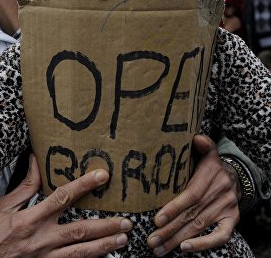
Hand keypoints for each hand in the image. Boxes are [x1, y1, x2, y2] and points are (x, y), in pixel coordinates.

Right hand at [0, 154, 131, 257]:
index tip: (102, 176)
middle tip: (126, 221)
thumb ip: (25, 184)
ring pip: (79, 253)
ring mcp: (44, 257)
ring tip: (122, 240)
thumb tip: (36, 161)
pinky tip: (100, 256)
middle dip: (106, 225)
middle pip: (79, 230)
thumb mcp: (2, 206)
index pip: (64, 197)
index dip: (84, 185)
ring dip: (103, 246)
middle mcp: (41, 239)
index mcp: (31, 219)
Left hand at [147, 135, 239, 255]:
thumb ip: (203, 144)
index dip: (174, 208)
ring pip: (200, 227)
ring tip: (159, 249)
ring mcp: (226, 208)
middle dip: (170, 229)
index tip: (157, 220)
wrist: (234, 176)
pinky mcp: (232, 220)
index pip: (190, 195)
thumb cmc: (210, 165)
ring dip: (178, 239)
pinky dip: (204, 244)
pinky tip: (185, 248)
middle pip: (191, 215)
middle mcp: (219, 193)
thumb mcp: (208, 151)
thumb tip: (196, 138)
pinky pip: (220, 236)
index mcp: (210, 176)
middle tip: (151, 240)